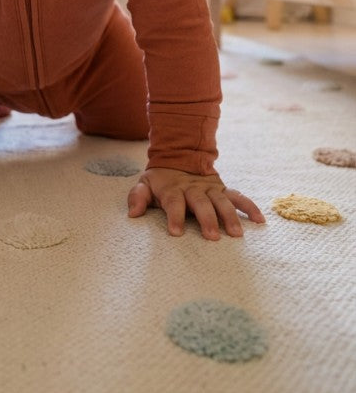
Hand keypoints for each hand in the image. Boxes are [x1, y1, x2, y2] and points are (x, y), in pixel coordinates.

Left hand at [127, 167, 264, 239]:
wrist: (180, 155)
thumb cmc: (161, 179)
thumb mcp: (145, 184)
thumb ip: (138, 197)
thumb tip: (132, 213)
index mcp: (173, 189)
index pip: (174, 203)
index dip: (174, 217)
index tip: (176, 233)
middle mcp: (193, 189)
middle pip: (201, 203)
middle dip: (206, 219)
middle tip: (212, 237)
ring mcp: (210, 188)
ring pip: (221, 201)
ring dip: (230, 216)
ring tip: (236, 234)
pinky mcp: (223, 189)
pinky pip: (238, 197)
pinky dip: (249, 207)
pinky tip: (259, 220)